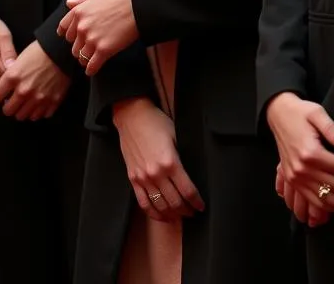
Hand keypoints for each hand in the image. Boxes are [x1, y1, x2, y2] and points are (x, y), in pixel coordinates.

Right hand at [0, 11, 16, 93]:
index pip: (8, 79)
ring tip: (15, 79)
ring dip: (4, 88)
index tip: (26, 75)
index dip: (19, 79)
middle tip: (22, 78)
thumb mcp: (2, 33)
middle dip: (12, 85)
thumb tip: (13, 67)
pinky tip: (4, 79)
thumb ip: (9, 51)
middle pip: (1, 88)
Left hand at [0, 40, 70, 120]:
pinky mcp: (52, 102)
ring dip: (23, 110)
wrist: (61, 50)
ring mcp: (39, 98)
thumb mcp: (19, 59)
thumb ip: (10, 75)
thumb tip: (4, 88)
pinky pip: (40, 115)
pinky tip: (39, 103)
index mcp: (13, 77)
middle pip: (8, 111)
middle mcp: (24, 91)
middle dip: (8, 107)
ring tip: (26, 103)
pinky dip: (38, 111)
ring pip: (23, 116)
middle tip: (12, 101)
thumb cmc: (39, 51)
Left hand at [58, 0, 137, 74]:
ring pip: (81, 56)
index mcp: (79, 12)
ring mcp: (92, 39)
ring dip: (85, 59)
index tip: (73, 39)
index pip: (64, 29)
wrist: (139, 3)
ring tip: (92, 59)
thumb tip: (68, 4)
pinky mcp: (104, 50)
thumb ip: (81, 0)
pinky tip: (92, 70)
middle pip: (74, 45)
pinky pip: (91, 66)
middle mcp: (81, 27)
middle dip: (80, 47)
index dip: (69, 35)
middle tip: (89, 48)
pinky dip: (91, 70)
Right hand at [112, 97, 204, 223]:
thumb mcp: (177, 135)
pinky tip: (162, 216)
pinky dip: (154, 213)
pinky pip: (143, 203)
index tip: (201, 206)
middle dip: (186, 210)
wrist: (132, 116)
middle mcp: (156, 174)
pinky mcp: (133, 179)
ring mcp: (143, 178)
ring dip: (172, 214)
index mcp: (170, 162)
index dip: (196, 201)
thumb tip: (192, 174)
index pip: (188, 190)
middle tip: (192, 212)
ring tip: (180, 215)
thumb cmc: (156, 123)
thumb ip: (183, 156)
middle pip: (175, 202)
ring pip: (160, 206)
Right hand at [266, 93, 333, 225]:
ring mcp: (296, 178)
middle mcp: (302, 169)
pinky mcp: (292, 181)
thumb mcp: (317, 113)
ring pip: (326, 200)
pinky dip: (329, 206)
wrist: (278, 114)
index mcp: (310, 152)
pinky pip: (313, 202)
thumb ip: (332, 129)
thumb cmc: (300, 112)